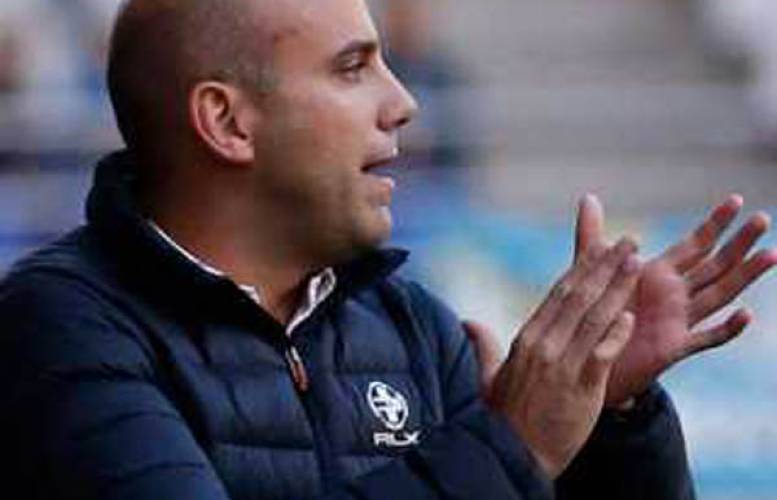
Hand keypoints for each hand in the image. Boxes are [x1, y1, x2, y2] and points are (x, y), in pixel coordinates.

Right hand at [465, 238, 639, 478]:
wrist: (512, 455)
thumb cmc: (503, 416)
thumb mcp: (489, 377)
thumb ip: (484, 345)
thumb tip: (468, 322)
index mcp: (526, 338)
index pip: (559, 293)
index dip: (583, 268)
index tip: (601, 245)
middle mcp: (544, 346)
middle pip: (579, 297)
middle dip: (606, 266)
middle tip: (629, 241)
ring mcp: (562, 366)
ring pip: (593, 318)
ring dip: (617, 289)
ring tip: (637, 263)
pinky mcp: (580, 389)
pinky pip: (601, 355)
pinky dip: (615, 335)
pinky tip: (629, 315)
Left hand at [576, 194, 776, 405]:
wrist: (586, 357)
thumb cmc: (592, 312)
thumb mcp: (590, 268)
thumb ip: (590, 233)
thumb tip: (588, 196)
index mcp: (658, 273)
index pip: (694, 244)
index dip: (715, 223)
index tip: (736, 200)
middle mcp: (674, 295)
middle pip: (715, 265)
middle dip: (739, 243)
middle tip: (763, 218)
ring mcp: (678, 320)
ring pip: (719, 295)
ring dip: (744, 276)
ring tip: (770, 254)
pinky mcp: (672, 347)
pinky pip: (705, 338)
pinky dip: (726, 328)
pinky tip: (745, 314)